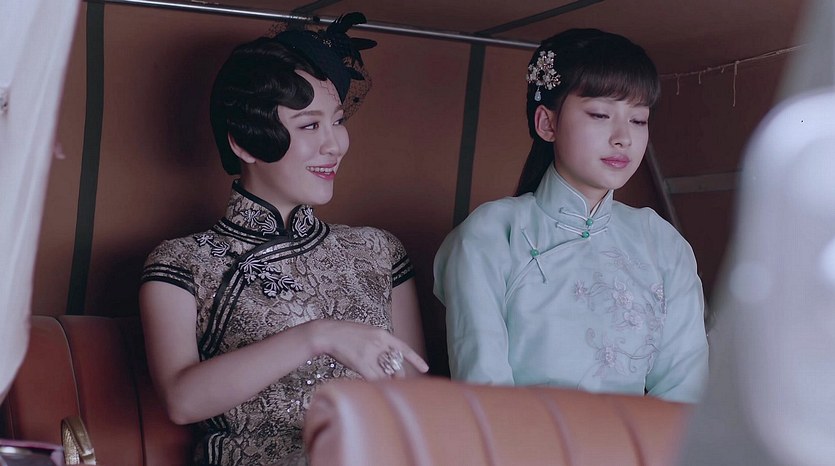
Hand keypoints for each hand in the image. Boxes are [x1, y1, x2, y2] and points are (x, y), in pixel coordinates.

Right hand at [308, 320, 428, 379]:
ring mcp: (370, 353)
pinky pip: (373, 378)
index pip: (404, 348)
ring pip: (385, 374)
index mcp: (382, 334)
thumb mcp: (367, 334)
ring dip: (386, 380)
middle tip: (397, 380)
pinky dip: (375, 383)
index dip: (415, 359)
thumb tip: (387, 361)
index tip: (425, 368)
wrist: (328, 333)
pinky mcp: (360, 363)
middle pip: (395, 364)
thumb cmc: (346, 334)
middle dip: (397, 374)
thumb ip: (379, 345)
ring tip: (384, 383)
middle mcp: (379, 344)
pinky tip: (374, 386)